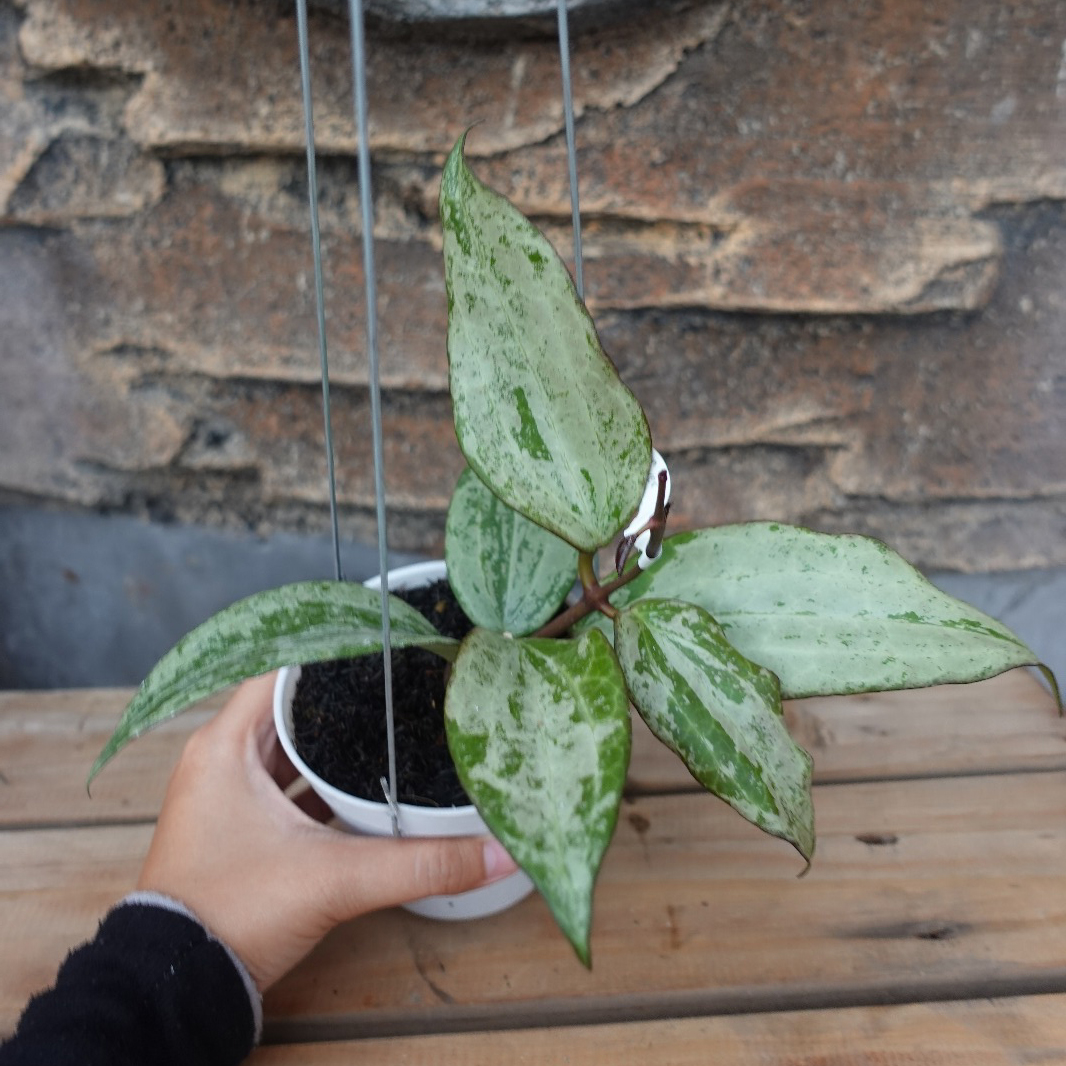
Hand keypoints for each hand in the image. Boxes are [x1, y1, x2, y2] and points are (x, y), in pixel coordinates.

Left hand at [137, 672, 516, 989]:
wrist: (178, 987)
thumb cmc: (231, 914)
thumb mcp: (334, 878)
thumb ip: (420, 864)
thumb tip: (495, 852)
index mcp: (224, 746)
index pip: (281, 671)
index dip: (331, 652)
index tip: (381, 643)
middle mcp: (219, 760)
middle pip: (289, 707)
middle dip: (341, 698)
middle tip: (396, 683)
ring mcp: (226, 795)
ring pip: (286, 748)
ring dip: (329, 742)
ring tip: (386, 724)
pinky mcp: (238, 827)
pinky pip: (283, 784)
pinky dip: (318, 780)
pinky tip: (359, 785)